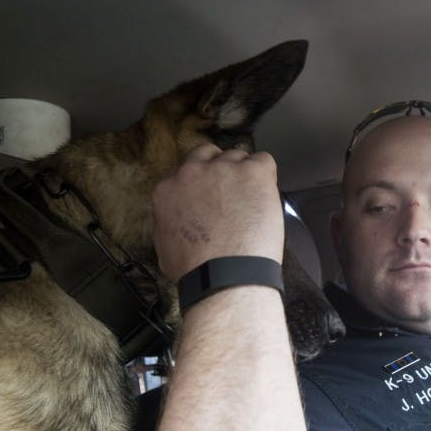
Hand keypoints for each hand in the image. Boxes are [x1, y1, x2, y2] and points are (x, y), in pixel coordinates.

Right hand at [151, 145, 283, 280]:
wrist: (225, 275)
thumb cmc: (197, 269)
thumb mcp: (163, 246)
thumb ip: (167, 221)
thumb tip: (175, 217)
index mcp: (168, 189)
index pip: (186, 171)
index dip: (202, 184)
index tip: (211, 197)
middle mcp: (193, 172)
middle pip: (209, 155)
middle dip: (220, 170)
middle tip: (232, 194)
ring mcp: (224, 169)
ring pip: (238, 157)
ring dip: (244, 175)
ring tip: (252, 201)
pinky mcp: (253, 173)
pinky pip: (263, 161)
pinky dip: (267, 175)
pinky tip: (266, 195)